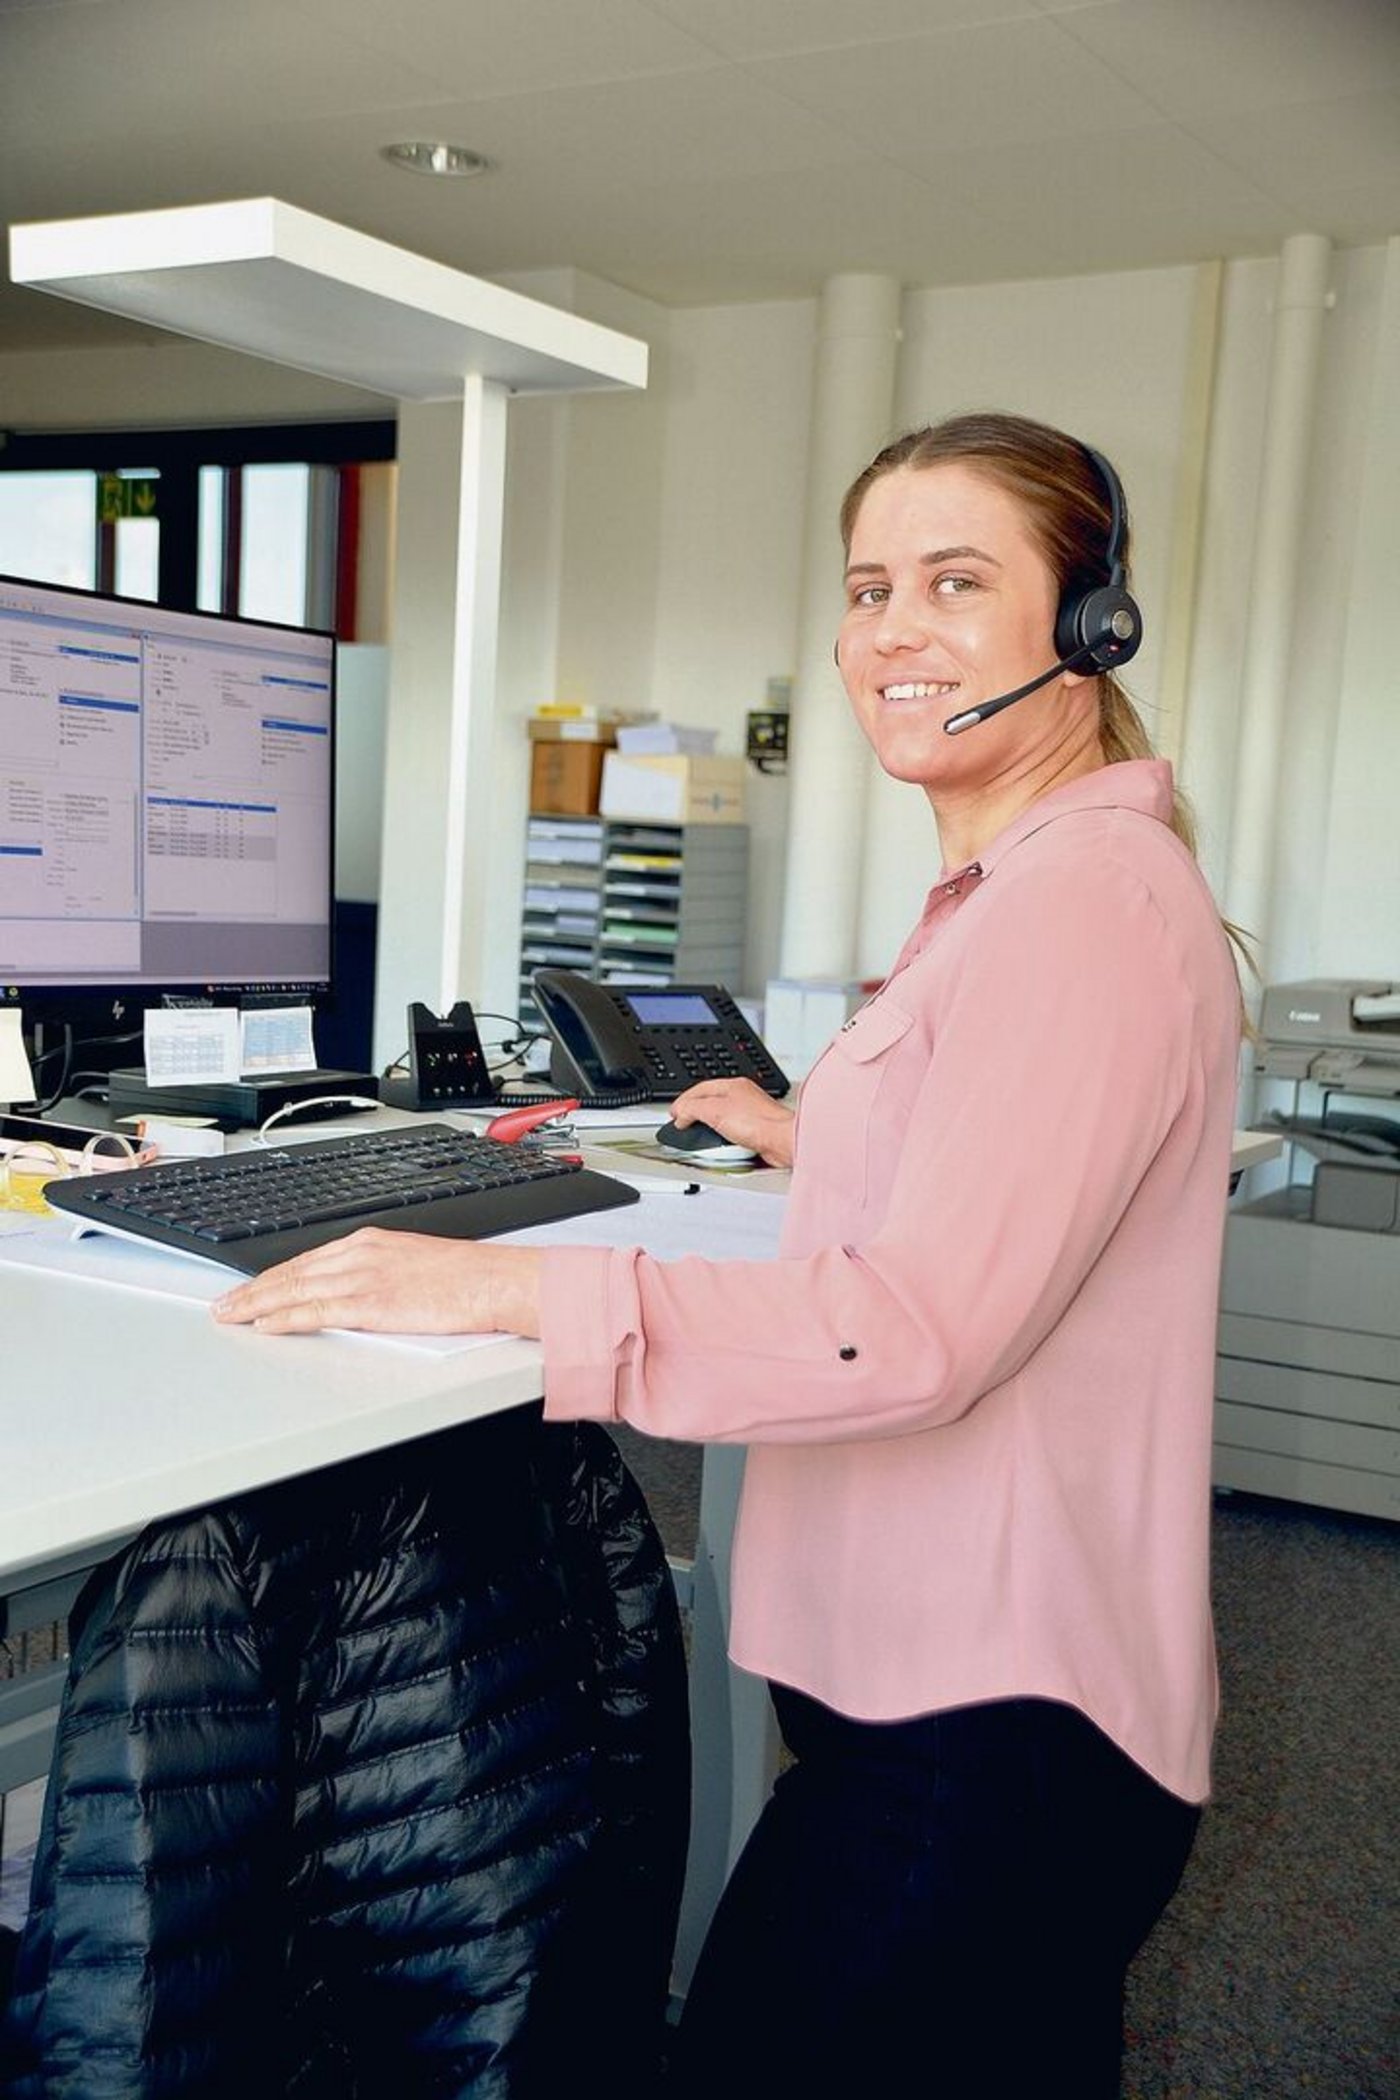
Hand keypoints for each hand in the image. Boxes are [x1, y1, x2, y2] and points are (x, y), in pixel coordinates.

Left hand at [211, 1228, 542, 1337]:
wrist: (494, 1281)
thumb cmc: (467, 1278)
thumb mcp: (415, 1264)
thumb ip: (380, 1274)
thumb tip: (359, 1295)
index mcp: (371, 1242)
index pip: (306, 1260)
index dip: (271, 1277)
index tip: (249, 1288)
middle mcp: (361, 1254)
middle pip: (291, 1273)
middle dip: (252, 1290)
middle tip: (222, 1305)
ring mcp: (365, 1277)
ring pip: (295, 1290)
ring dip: (256, 1304)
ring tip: (230, 1316)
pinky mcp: (373, 1303)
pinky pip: (318, 1310)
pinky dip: (286, 1317)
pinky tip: (265, 1324)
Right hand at [669, 1077, 795, 1168]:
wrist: (782, 1142)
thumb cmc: (759, 1122)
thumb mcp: (714, 1110)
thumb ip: (692, 1108)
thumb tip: (680, 1114)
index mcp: (733, 1086)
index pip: (700, 1089)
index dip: (683, 1102)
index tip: (674, 1114)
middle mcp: (743, 1098)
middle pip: (710, 1105)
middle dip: (696, 1117)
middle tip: (683, 1127)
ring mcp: (750, 1116)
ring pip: (721, 1122)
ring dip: (711, 1132)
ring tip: (701, 1139)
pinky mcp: (755, 1134)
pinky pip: (732, 1137)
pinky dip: (724, 1143)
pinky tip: (722, 1148)